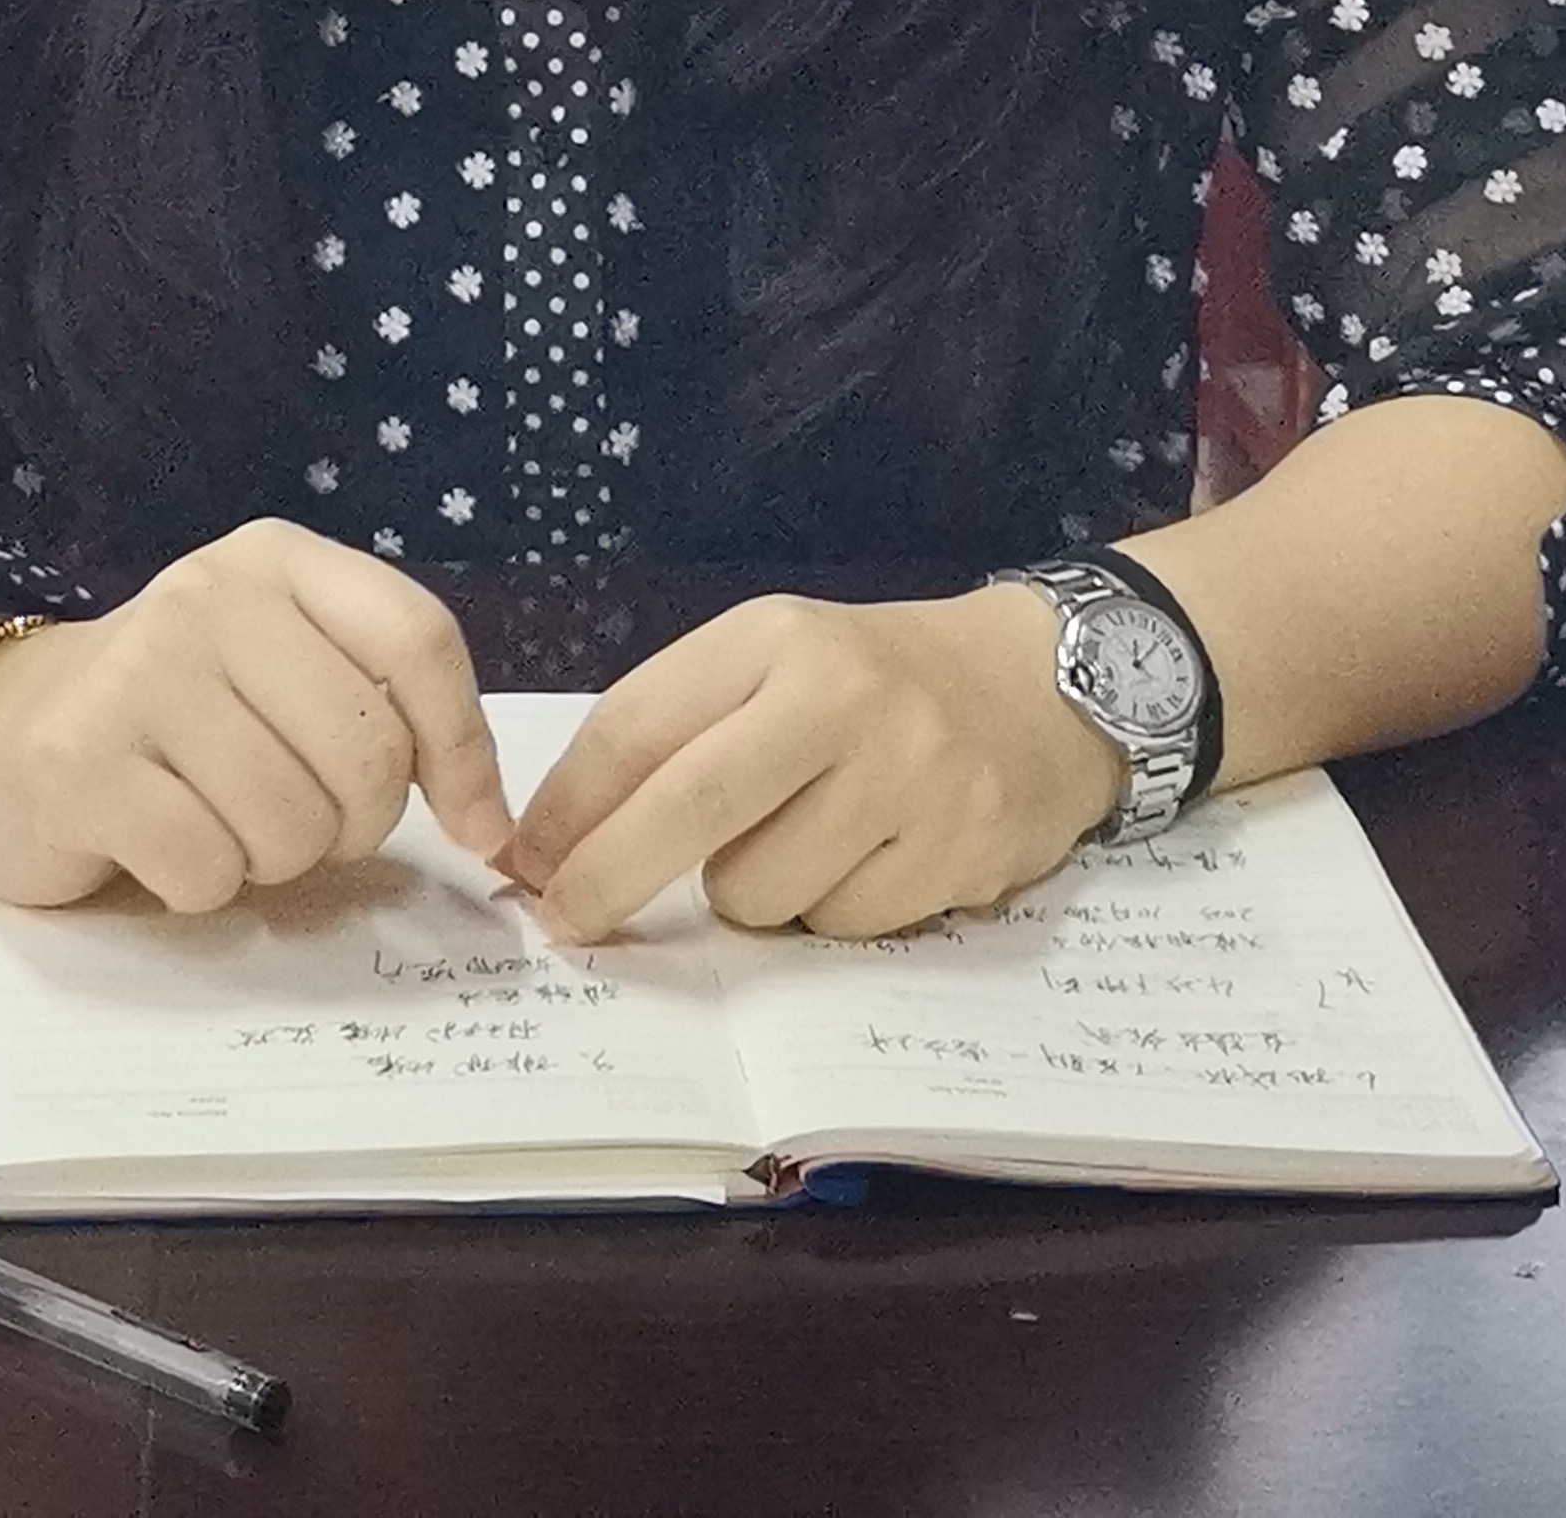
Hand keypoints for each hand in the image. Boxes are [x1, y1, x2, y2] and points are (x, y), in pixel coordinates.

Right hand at [0, 521, 512, 912]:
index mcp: (279, 559)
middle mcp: (210, 594)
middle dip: (355, 821)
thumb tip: (493, 825)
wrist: (15, 731)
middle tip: (304, 818)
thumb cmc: (187, 712)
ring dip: (274, 859)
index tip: (474, 822)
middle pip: (365, 750)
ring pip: (291, 823)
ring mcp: (140, 673)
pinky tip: (165, 843)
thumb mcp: (292, 668)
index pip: (417, 639)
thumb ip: (392, 711)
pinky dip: (204, 885)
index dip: (464, 747)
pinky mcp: (83, 763)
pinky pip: (209, 869)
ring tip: (224, 821)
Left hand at [505, 584, 1124, 943]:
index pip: (641, 725)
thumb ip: (677, 730)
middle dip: (609, 880)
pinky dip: (831, 910)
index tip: (525, 860)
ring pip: (764, 893)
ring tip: (798, 840)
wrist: (1040, 684)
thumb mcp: (773, 661)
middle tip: (567, 921)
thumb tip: (562, 841)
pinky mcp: (961, 854)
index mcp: (778, 639)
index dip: (569, 807)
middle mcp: (844, 700)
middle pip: (691, 813)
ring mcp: (911, 780)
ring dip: (750, 893)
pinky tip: (868, 858)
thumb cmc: (872, 680)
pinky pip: (843, 927)